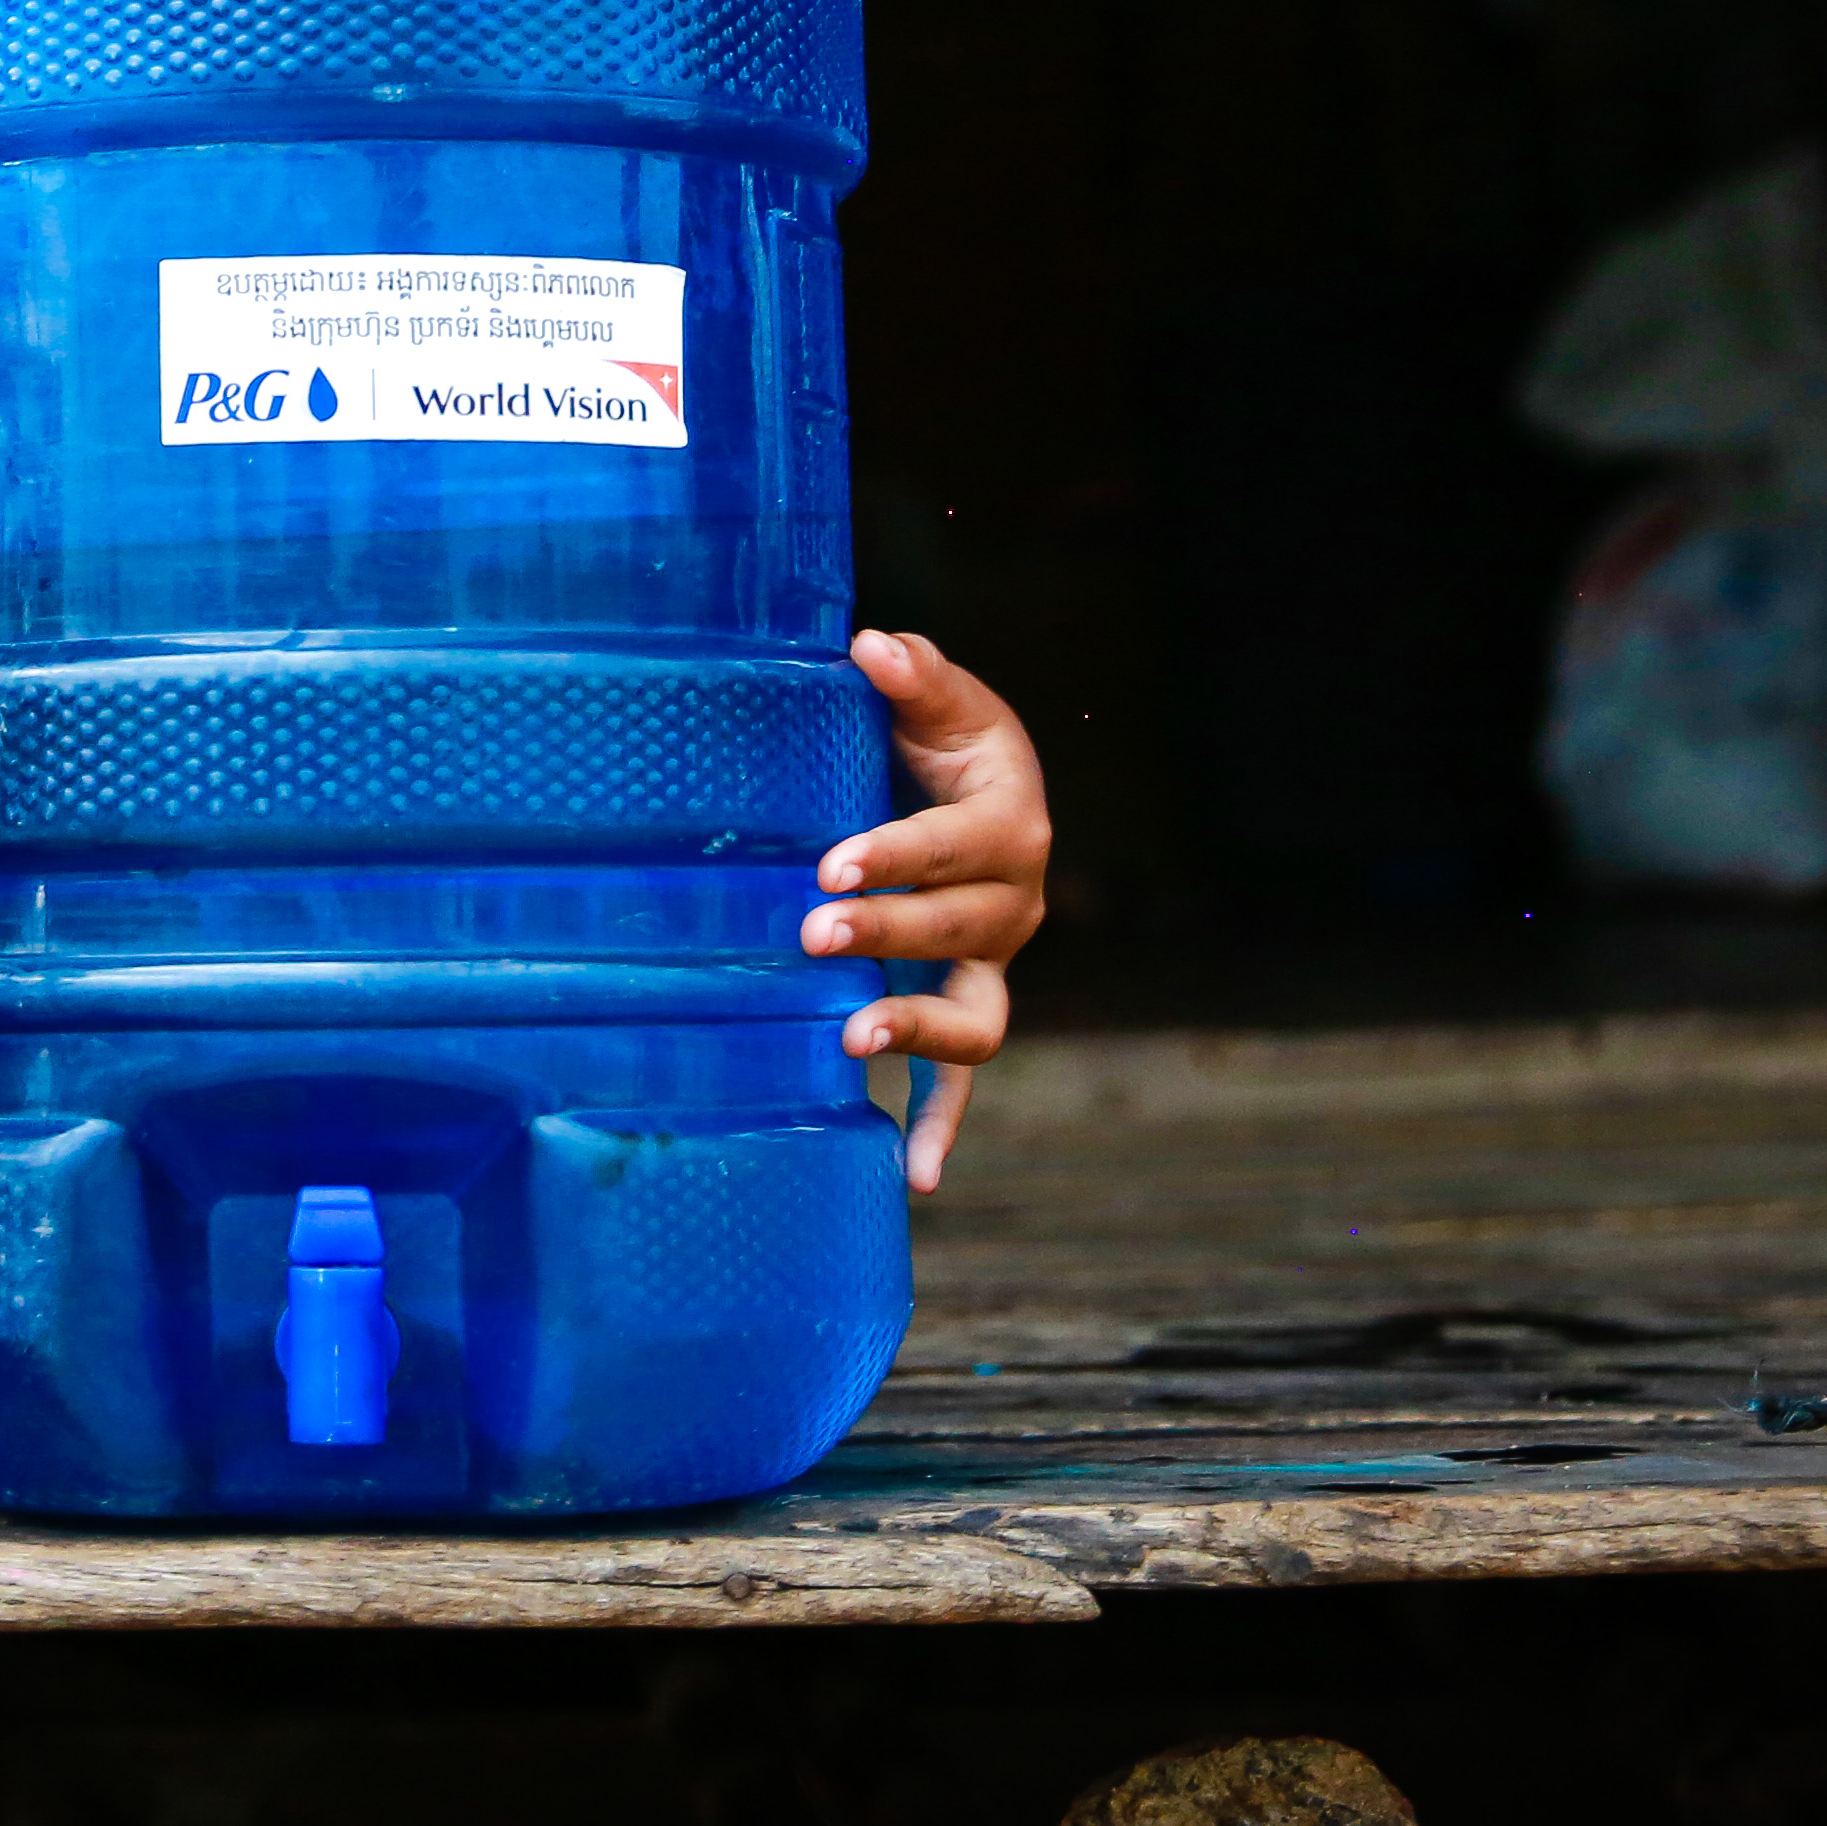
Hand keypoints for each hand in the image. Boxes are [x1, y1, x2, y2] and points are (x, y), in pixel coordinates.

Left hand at [800, 627, 1049, 1194]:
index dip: (896, 856)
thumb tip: (872, 646)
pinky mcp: (967, 1003)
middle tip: (811, 932)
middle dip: (887, 934)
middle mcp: (1015, 906)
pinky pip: (964, 1076)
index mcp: (1011, 827)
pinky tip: (914, 1179)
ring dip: (918, 1030)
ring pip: (976, 1012)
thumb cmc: (945, 739)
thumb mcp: (939, 699)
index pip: (955, 848)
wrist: (974, 788)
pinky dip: (944, 1125)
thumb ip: (914, 673)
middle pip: (958, 930)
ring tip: (851, 1038)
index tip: (832, 867)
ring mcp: (995, 966)